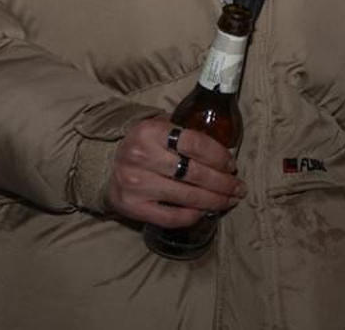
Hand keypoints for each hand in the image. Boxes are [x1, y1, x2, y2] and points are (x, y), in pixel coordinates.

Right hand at [105, 116, 245, 228]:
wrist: (106, 165)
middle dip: (223, 183)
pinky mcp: (133, 207)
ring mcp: (136, 184)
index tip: (232, 165)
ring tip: (228, 200)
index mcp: (151, 131)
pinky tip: (204, 211)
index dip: (219, 156)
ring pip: (187, 196)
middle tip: (238, 187)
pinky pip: (170, 216)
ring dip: (214, 200)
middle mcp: (141, 156)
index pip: (196, 143)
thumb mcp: (161, 128)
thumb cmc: (144, 145)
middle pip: (195, 173)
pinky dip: (192, 215)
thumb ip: (187, 136)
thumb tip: (227, 153)